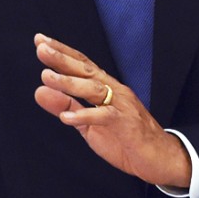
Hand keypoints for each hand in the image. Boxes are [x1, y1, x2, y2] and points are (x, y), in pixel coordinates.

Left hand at [33, 33, 190, 187]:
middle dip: (63, 59)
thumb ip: (66, 106)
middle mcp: (114, 91)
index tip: (41, 41)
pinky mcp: (126, 123)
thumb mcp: (88, 123)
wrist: (158, 156)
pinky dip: (85, 116)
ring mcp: (121, 105)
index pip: (82, 65)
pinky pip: (104, 116)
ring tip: (46, 77)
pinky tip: (66, 117)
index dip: (62, 52)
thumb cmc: (125, 138)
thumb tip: (40, 91)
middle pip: (87, 70)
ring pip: (94, 89)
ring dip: (69, 82)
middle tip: (42, 48)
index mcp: (106, 88)